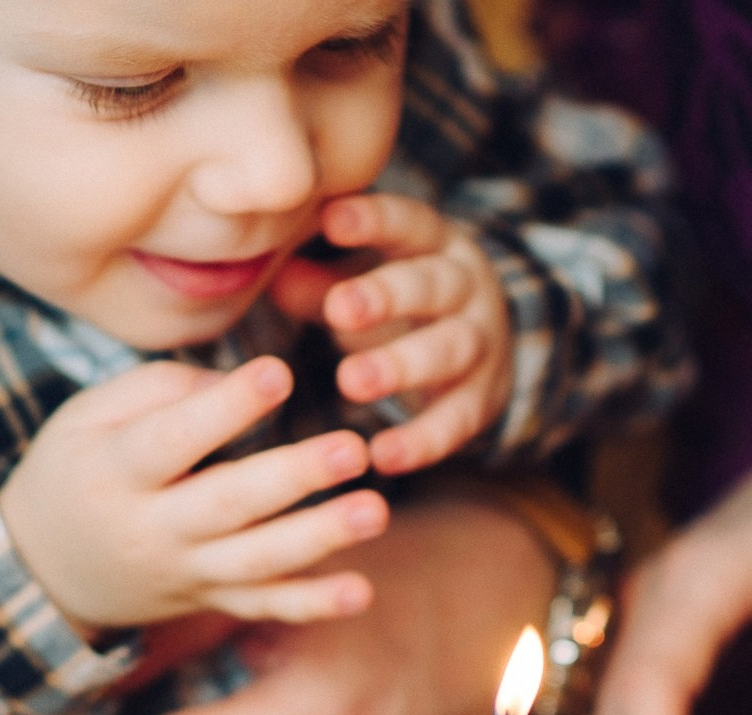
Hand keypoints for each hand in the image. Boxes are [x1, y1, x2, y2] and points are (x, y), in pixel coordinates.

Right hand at [0, 356, 388, 630]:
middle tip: (352, 448)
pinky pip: (265, 606)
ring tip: (374, 511)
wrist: (45, 569)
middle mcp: (152, 529)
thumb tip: (240, 383)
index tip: (279, 373)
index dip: (225, 409)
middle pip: (229, 503)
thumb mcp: (87, 417)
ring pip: (257, 561)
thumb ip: (159, 390)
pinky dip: (313, 604)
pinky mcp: (210, 600)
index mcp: (115, 472)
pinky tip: (361, 591)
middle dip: (293, 477)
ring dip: (319, 538)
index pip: (173, 440)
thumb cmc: (77, 470)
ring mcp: (186, 572)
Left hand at [273, 194, 512, 475]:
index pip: (406, 221)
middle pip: (432, 285)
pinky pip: (456, 420)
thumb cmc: (401, 303)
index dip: (373, 221)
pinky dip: (421, 440)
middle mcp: (465, 287)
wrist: (483, 348)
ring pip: (449, 349)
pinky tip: (382, 455)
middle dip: (387, 296)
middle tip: (340, 309)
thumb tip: (268, 274)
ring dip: (400, 366)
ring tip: (351, 382)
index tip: (331, 220)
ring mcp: (481, 343)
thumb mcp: (364, 283)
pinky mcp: (481, 399)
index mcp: (432, 243)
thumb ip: (318, 283)